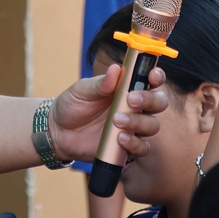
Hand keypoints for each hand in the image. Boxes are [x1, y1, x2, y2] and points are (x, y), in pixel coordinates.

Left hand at [48, 63, 168, 162]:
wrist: (59, 132)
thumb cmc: (73, 105)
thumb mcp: (82, 90)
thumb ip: (100, 83)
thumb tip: (115, 69)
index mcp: (127, 88)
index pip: (151, 80)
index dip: (157, 76)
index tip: (152, 75)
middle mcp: (135, 107)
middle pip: (159, 102)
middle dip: (150, 100)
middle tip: (131, 100)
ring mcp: (133, 127)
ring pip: (152, 125)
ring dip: (139, 122)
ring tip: (117, 121)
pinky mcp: (127, 147)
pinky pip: (142, 148)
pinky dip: (135, 144)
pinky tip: (120, 138)